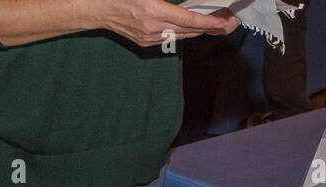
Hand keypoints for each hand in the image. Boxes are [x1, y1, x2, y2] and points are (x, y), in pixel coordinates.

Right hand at [87, 0, 238, 45]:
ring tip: (216, 23)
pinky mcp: (146, 43)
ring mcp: (150, 38)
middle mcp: (153, 27)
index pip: (190, 20)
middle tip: (229, 20)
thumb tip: (187, 3)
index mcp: (153, 10)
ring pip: (183, 36)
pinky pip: (172, 38)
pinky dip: (184, 32)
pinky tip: (193, 26)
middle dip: (212, 27)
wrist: (97, 8)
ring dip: (200, 30)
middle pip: (191, 31)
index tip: (226, 21)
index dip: (211, 23)